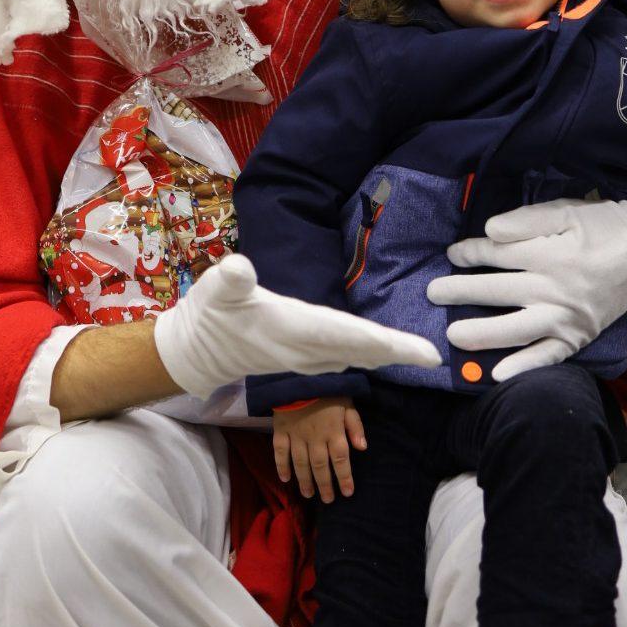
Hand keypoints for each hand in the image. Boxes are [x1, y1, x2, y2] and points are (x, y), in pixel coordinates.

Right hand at [153, 254, 441, 398]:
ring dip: (383, 354)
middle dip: (395, 352)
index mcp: (290, 329)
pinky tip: (377, 352)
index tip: (417, 351)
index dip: (383, 341)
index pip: (346, 336)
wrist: (194, 353)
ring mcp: (302, 358)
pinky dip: (364, 354)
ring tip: (415, 353)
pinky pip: (341, 358)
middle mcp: (303, 350)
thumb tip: (240, 268)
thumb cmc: (208, 316)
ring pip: (352, 357)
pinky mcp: (298, 357)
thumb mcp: (214, 290)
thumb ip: (229, 280)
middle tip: (433, 356)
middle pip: (358, 351)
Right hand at [273, 397, 366, 502]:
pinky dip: (281, 466)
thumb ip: (355, 425)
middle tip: (327, 500)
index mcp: (333, 432)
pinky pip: (280, 453)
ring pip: (301, 464)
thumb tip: (362, 448)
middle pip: (320, 467)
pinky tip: (285, 479)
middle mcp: (315, 438)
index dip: (344, 478)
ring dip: (305, 481)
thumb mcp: (347, 402)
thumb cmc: (327, 388)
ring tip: (308, 494)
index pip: (341, 460)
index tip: (347, 492)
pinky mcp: (280, 431)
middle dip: (325, 485)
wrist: (299, 374)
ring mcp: (296, 436)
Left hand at [424, 191, 626, 381]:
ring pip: (518, 328)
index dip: (471, 253)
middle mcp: (557, 288)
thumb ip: (527, 220)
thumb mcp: (566, 211)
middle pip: (500, 291)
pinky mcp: (580, 336)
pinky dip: (525, 367)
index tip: (452, 254)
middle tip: (432, 294)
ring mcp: (568, 316)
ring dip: (483, 333)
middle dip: (462, 292)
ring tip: (454, 336)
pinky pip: (549, 356)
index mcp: (552, 253)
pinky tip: (498, 375)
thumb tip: (489, 230)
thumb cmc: (604, 224)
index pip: (499, 254)